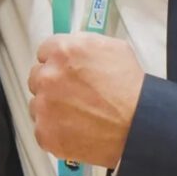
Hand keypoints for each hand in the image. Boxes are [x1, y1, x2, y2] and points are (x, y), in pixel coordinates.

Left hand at [27, 33, 144, 167]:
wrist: (139, 125)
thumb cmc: (130, 87)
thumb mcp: (112, 47)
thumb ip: (83, 43)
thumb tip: (70, 46)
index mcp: (62, 52)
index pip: (44, 52)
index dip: (57, 62)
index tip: (66, 72)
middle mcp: (47, 76)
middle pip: (37, 77)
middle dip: (52, 84)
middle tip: (73, 95)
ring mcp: (43, 106)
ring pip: (37, 104)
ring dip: (51, 108)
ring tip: (77, 115)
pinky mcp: (45, 132)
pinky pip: (42, 128)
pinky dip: (55, 130)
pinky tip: (75, 130)